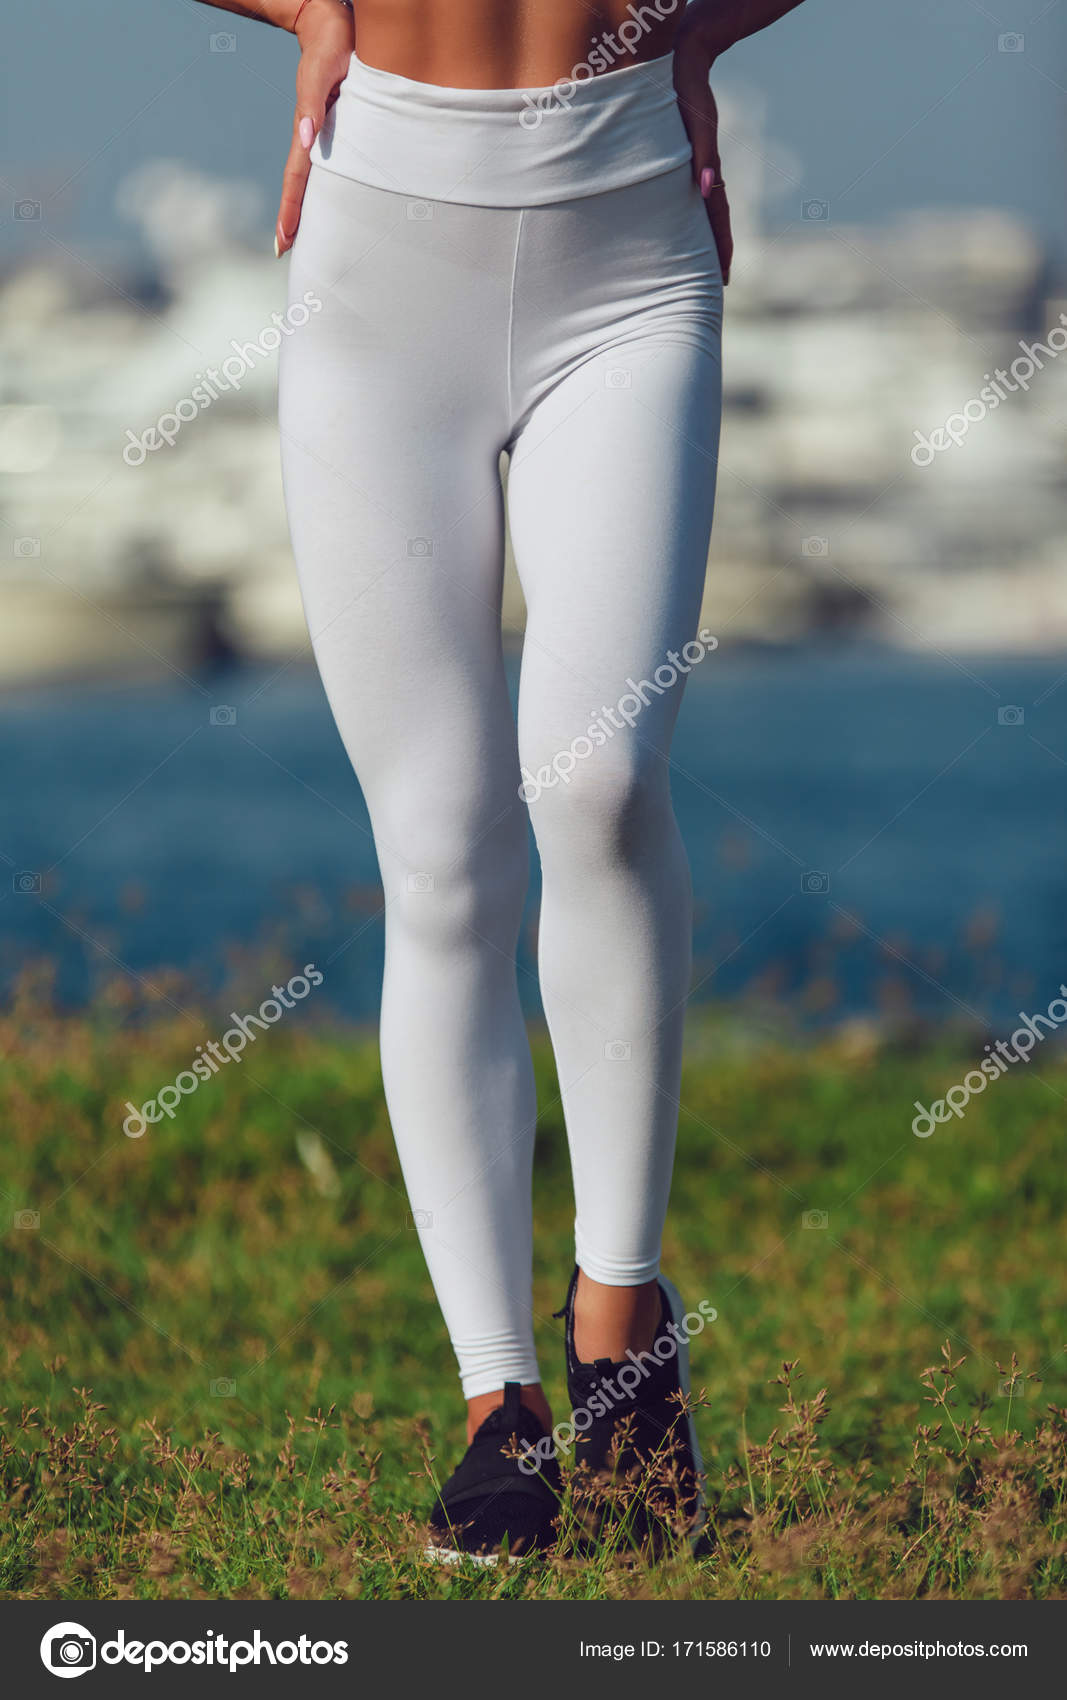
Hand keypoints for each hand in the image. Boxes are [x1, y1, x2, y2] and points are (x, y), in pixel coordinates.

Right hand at [275, 0, 353, 255]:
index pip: (296, 179)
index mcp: (309, 130)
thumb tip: (306, 137)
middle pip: (299, 187)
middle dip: (291, 220)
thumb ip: (312, 103)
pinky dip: (321, 188)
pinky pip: (328, 166)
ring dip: (304, 208)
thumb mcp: (322, 72)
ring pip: (312, 180)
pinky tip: (325, 201)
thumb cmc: (332, 43)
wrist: (331, 21)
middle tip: (285, 252)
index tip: (283, 241)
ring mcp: (322, 134)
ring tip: (299, 237)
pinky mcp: (334, 127)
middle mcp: (314, 137)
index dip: (290, 210)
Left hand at [672, 29, 732, 284]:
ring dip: (707, 236)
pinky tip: (688, 222)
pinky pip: (694, 193)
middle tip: (717, 281)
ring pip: (706, 209)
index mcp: (709, 170)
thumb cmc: (688, 94)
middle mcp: (706, 172)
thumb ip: (703, 156)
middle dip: (716, 251)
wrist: (686, 62)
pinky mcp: (688, 157)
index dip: (721, 247)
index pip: (717, 218)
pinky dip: (695, 213)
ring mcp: (699, 165)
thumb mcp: (697, 125)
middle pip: (714, 219)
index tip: (723, 276)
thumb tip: (708, 188)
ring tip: (705, 261)